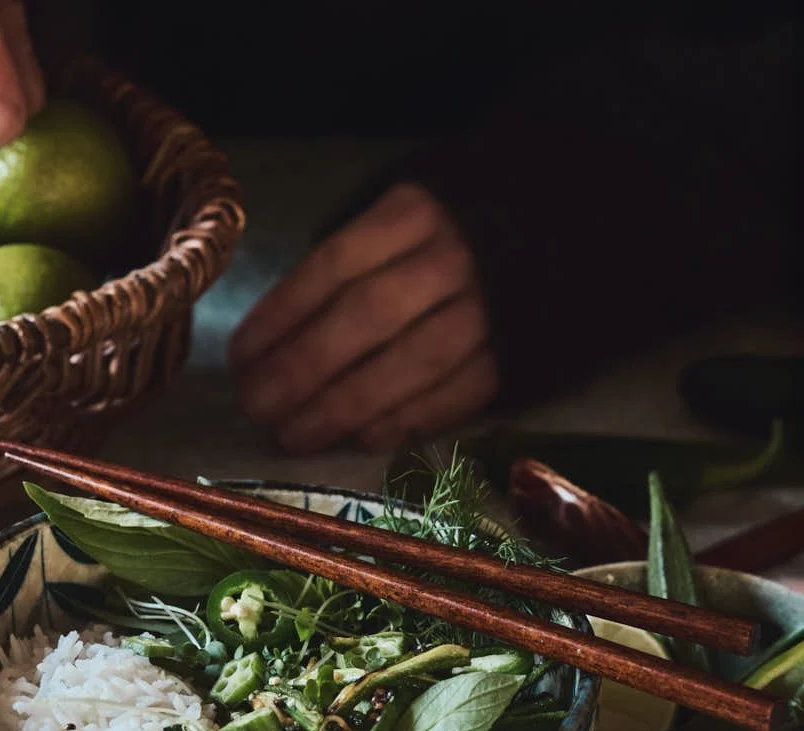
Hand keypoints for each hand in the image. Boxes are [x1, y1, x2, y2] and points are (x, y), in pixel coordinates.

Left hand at [229, 183, 496, 454]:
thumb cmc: (456, 231)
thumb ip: (350, 266)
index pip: (334, 267)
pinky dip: (401, 422)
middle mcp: (453, 260)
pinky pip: (452, 397)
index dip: (281, 316)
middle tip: (256, 407)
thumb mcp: (402, 221)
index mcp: (413, 215)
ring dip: (342, 408)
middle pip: (365, 318)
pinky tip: (358, 439)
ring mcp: (489, 312)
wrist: (566, 231)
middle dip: (302, 369)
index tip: (240, 357)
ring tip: (292, 435)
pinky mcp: (515, 358)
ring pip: (407, 365)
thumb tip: (276, 337)